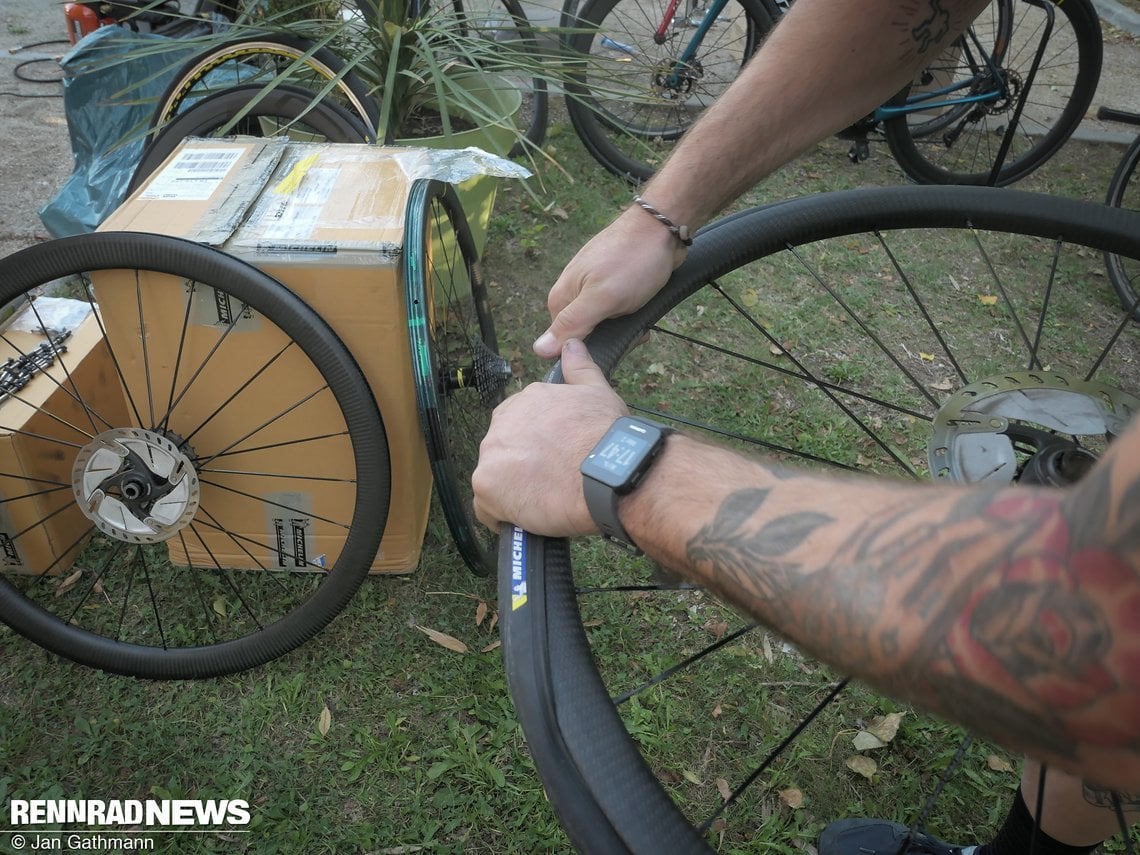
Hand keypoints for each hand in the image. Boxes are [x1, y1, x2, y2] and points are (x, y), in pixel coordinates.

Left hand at [473, 339, 628, 535]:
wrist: (607, 474)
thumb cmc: (607, 437)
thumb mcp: (597, 392)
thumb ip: (579, 368)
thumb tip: (570, 344)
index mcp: (524, 401)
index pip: (517, 427)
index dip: (535, 447)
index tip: (553, 458)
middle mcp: (500, 424)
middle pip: (503, 454)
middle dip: (522, 469)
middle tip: (552, 481)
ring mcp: (490, 456)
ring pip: (494, 481)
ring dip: (513, 492)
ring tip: (544, 501)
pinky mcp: (486, 487)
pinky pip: (487, 510)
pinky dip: (505, 517)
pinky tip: (528, 518)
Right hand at [532, 207, 687, 358]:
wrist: (661, 226)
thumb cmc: (632, 259)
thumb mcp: (602, 298)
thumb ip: (572, 323)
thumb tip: (538, 350)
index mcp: (561, 298)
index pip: (562, 342)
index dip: (587, 349)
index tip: (610, 344)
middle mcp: (572, 292)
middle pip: (583, 334)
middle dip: (608, 337)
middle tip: (631, 330)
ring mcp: (591, 286)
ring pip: (602, 323)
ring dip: (622, 326)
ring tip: (639, 317)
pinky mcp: (609, 284)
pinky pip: (614, 310)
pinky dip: (629, 314)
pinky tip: (641, 307)